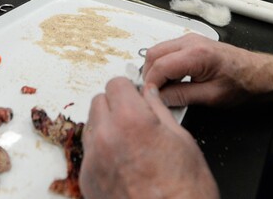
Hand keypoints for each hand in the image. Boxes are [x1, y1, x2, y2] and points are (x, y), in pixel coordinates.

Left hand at [80, 78, 218, 198]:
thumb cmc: (185, 192)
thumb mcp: (183, 141)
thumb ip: (159, 111)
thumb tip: (149, 95)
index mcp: (131, 120)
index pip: (116, 84)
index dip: (129, 89)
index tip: (136, 96)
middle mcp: (106, 136)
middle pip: (98, 101)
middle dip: (115, 105)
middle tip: (134, 117)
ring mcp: (93, 159)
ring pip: (92, 126)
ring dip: (106, 126)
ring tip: (130, 142)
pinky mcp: (87, 179)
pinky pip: (90, 152)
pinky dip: (102, 152)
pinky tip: (123, 163)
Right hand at [142, 33, 261, 107]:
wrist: (262, 74)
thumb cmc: (244, 84)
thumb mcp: (211, 97)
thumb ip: (181, 97)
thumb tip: (159, 99)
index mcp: (196, 54)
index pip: (158, 67)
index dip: (150, 85)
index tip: (148, 99)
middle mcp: (191, 42)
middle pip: (153, 54)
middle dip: (148, 76)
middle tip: (152, 95)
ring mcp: (191, 40)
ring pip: (158, 51)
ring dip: (155, 70)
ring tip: (161, 90)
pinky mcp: (192, 43)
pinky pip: (168, 51)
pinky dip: (163, 65)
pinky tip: (170, 81)